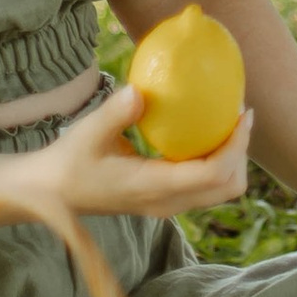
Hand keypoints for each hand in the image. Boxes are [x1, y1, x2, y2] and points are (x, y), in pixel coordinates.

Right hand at [41, 83, 252, 216]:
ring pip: (220, 191)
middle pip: (228, 188)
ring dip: (232, 159)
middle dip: (241, 152)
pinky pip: (205, 186)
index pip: (213, 174)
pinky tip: (202, 133)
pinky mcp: (164, 201)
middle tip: (236, 114)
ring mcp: (167, 205)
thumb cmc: (68, 161)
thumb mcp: (87, 133)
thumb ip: (115, 113)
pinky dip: (216, 162)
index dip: (236, 146)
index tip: (243, 114)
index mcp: (153, 187)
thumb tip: (141, 91)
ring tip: (224, 122)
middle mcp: (167, 202)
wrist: (53, 193)